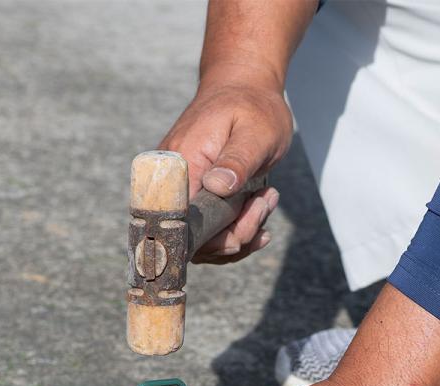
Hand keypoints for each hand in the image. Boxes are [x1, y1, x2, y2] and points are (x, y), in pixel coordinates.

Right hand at [160, 78, 292, 262]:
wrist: (244, 88)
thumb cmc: (252, 107)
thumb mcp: (254, 131)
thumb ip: (236, 159)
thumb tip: (217, 186)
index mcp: (182, 166)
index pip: (179, 223)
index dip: (209, 240)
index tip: (241, 232)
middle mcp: (174, 185)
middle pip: (194, 239)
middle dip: (235, 236)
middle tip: (263, 204)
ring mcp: (184, 195)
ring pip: (205, 242)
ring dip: (242, 233)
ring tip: (265, 201)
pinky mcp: (196, 200)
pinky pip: (212, 233)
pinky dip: (239, 232)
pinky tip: (259, 214)